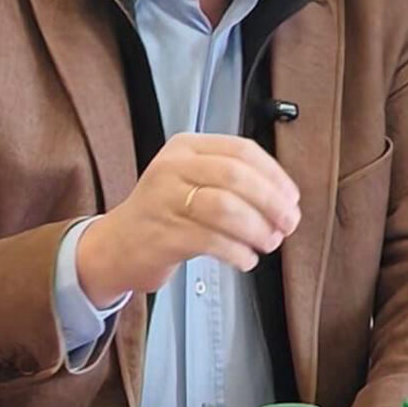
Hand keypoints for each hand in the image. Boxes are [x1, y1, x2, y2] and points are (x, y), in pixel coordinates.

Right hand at [76, 134, 300, 305]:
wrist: (116, 246)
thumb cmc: (165, 214)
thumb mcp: (193, 181)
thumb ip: (234, 182)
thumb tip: (285, 201)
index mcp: (187, 147)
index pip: (242, 150)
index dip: (274, 175)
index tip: (292, 198)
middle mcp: (173, 167)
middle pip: (236, 176)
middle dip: (271, 202)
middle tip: (288, 224)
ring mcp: (164, 199)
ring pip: (226, 208)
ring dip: (257, 229)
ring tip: (268, 243)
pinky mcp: (163, 234)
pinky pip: (212, 241)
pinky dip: (238, 252)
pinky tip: (246, 259)